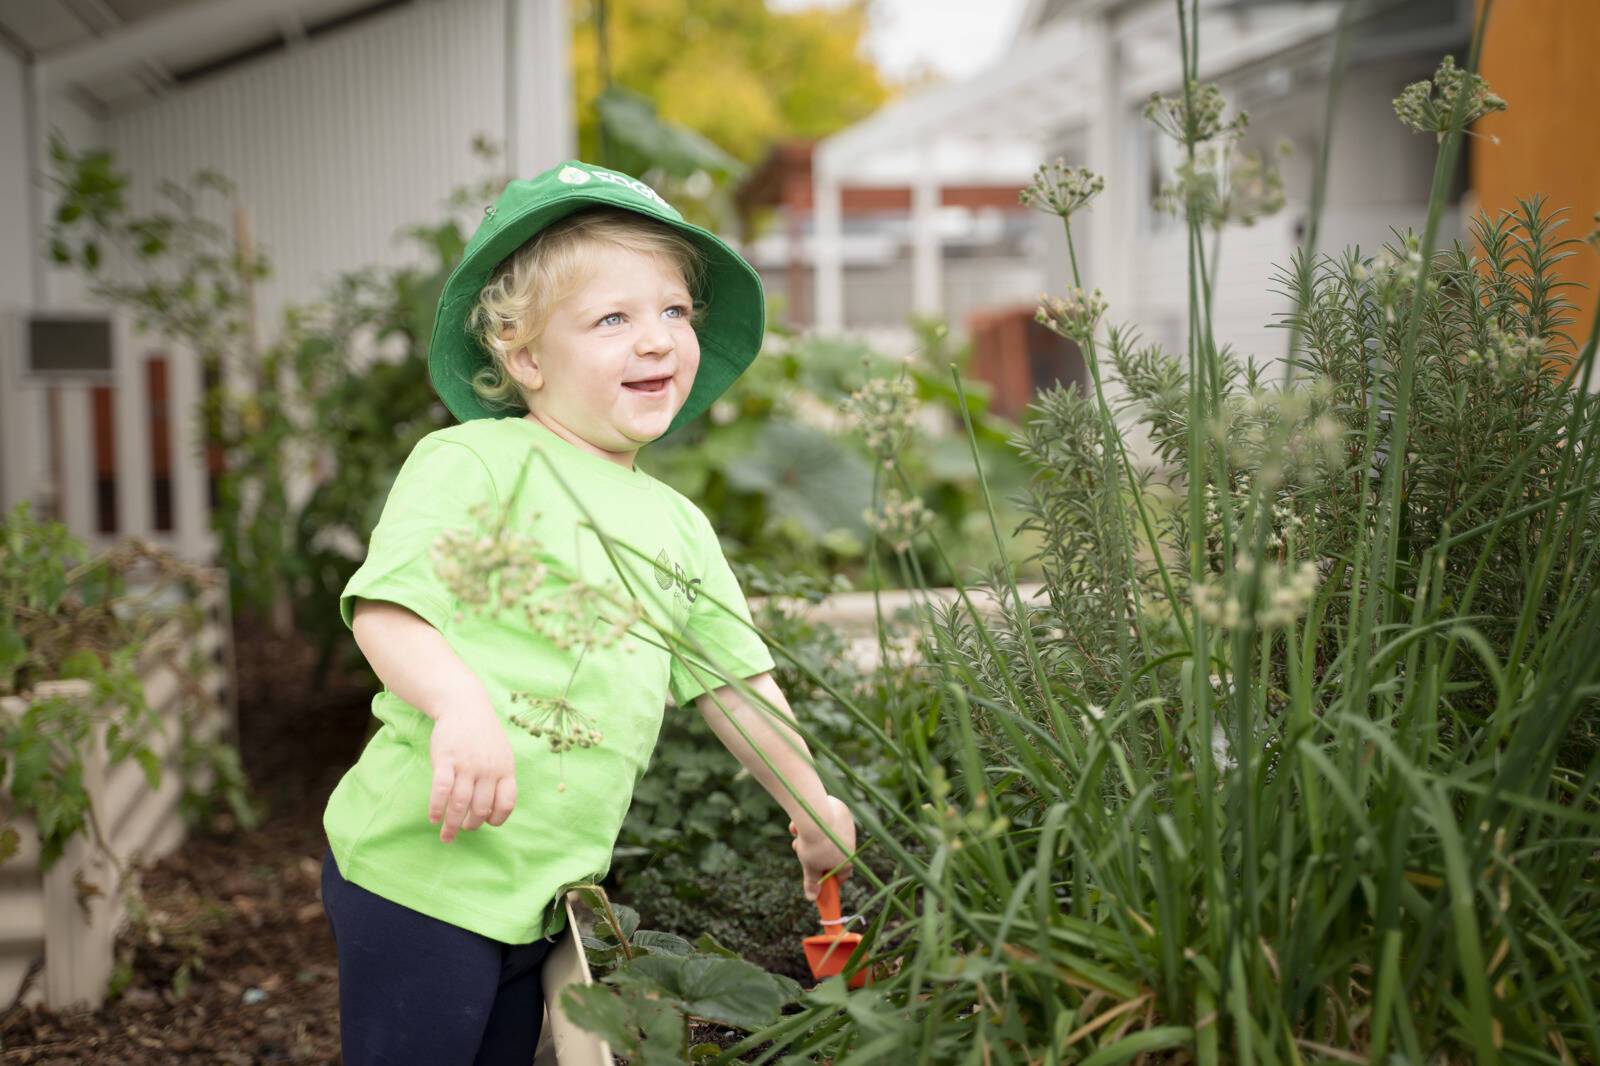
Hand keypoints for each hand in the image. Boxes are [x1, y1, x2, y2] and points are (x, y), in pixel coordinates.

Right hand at [428, 701, 516, 843]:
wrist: (464, 705)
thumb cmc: (483, 734)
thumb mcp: (501, 753)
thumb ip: (500, 777)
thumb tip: (494, 809)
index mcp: (505, 769)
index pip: (507, 803)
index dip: (498, 818)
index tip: (487, 823)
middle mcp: (488, 769)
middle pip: (481, 808)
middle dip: (471, 825)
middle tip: (462, 830)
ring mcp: (467, 764)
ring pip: (460, 803)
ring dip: (452, 824)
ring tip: (446, 835)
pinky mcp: (446, 759)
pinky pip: (441, 789)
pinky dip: (436, 807)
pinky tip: (433, 818)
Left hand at [789, 795, 855, 901]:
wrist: (815, 814)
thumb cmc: (814, 844)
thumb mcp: (810, 866)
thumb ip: (811, 882)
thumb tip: (811, 898)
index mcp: (846, 860)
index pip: (841, 876)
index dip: (828, 880)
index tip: (817, 881)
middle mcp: (850, 843)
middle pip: (829, 854)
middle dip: (812, 856)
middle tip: (800, 852)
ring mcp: (846, 826)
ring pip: (824, 837)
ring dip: (808, 839)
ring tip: (797, 837)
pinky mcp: (839, 811)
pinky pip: (824, 821)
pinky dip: (812, 824)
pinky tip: (799, 825)